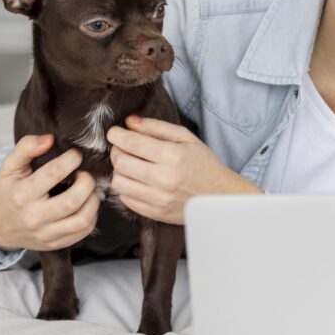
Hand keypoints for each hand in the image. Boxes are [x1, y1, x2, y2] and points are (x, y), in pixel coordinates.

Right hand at [0, 135, 99, 251]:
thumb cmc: (8, 190)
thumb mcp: (9, 166)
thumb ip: (26, 147)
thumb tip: (49, 138)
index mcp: (22, 195)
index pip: (53, 173)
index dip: (71, 159)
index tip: (76, 154)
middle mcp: (34, 217)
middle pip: (72, 200)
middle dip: (87, 182)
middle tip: (85, 174)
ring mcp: (45, 234)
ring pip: (82, 220)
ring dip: (93, 200)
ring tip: (88, 189)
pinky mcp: (55, 243)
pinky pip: (83, 232)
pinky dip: (91, 216)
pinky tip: (86, 204)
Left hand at [107, 115, 260, 225]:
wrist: (219, 196)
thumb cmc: (203, 163)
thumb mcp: (186, 138)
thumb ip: (156, 127)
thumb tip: (129, 121)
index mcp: (173, 156)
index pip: (132, 143)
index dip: (117, 134)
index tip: (115, 132)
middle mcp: (164, 179)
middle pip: (120, 162)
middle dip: (116, 150)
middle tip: (123, 147)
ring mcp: (159, 199)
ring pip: (119, 182)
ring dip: (120, 170)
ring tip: (130, 165)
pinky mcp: (155, 213)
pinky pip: (126, 199)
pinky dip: (126, 188)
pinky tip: (137, 181)